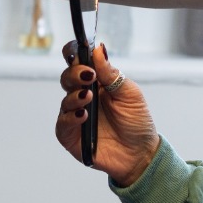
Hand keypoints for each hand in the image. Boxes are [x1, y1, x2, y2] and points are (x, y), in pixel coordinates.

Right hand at [57, 43, 160, 187]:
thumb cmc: (136, 122)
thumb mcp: (129, 94)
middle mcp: (82, 95)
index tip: (81, 48)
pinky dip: (71, 117)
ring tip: (88, 97)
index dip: (74, 52)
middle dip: (75, 73)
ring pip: (64, 99)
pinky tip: (83, 115)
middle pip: (67, 77)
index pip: (78, 61)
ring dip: (75, 95)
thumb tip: (99, 49)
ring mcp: (75, 115)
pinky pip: (62, 123)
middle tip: (89, 76)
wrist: (140, 154)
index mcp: (96, 81)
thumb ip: (112, 73)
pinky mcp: (70, 135)